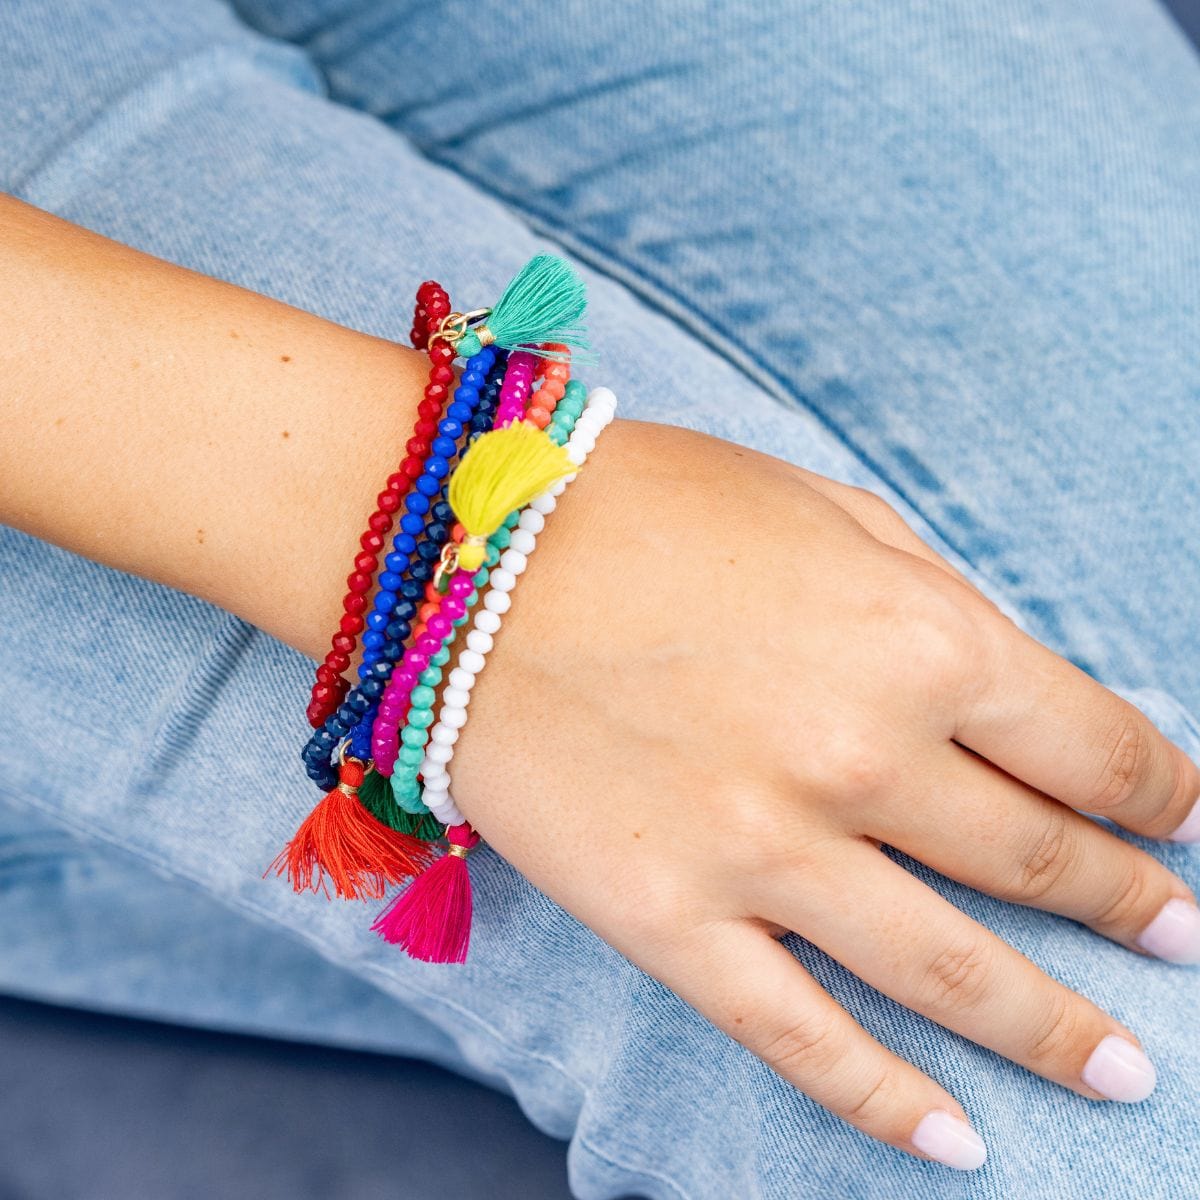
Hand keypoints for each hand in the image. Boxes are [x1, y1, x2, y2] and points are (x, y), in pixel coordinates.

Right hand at [448, 417, 1199, 1168]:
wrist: (463, 551)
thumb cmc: (646, 503)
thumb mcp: (822, 508)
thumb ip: (929, 597)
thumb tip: (1004, 691)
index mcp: (919, 636)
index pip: (1092, 744)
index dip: (1161, 791)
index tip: (1182, 819)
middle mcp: (863, 754)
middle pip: (1042, 861)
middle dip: (1134, 905)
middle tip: (1182, 938)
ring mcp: (764, 849)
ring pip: (952, 974)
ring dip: (1058, 1029)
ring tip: (1126, 1071)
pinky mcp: (669, 916)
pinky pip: (799, 1037)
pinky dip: (887, 1102)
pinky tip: (956, 1140)